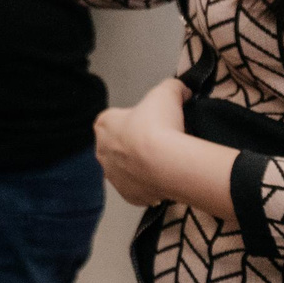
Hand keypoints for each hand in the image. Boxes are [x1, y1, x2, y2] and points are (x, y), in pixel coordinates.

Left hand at [96, 78, 234, 220]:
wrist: (166, 162)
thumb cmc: (160, 125)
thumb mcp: (167, 93)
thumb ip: (172, 87)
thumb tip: (181, 89)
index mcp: (104, 124)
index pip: (116, 120)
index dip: (137, 121)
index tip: (154, 125)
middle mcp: (102, 150)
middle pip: (119, 146)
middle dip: (136, 146)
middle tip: (160, 146)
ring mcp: (113, 176)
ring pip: (127, 170)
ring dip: (142, 168)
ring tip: (165, 165)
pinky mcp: (128, 195)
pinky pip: (138, 190)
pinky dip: (150, 187)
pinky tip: (164, 182)